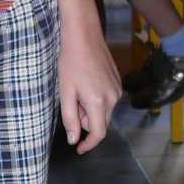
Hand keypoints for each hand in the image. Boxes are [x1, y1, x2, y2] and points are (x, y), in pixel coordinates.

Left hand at [58, 13, 121, 153]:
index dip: (88, 144)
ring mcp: (117, 89)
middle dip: (85, 120)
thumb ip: (70, 118)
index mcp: (99, 102)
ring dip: (90, 109)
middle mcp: (113, 97)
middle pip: (100, 123)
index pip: (98, 133)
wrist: (84, 35)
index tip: (78, 148)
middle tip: (71, 102)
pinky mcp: (118, 82)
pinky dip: (96, 99)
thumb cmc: (71, 62)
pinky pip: (107, 100)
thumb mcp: (65, 92)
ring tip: (78, 89)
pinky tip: (86, 83)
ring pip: (103, 112)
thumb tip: (74, 139)